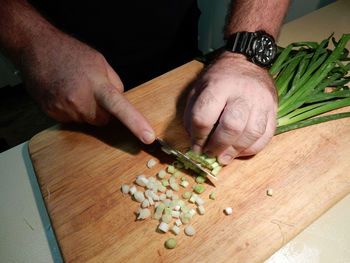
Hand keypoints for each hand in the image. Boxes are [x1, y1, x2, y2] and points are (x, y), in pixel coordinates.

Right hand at [21, 30, 154, 143]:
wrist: (36, 47)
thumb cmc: (70, 52)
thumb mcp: (100, 62)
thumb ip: (114, 84)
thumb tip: (121, 101)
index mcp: (97, 85)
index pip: (120, 107)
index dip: (136, 123)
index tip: (148, 136)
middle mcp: (80, 100)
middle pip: (102, 121)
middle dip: (102, 110)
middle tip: (91, 91)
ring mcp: (64, 108)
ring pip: (86, 121)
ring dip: (85, 109)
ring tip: (74, 88)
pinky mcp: (51, 113)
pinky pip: (70, 119)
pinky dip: (70, 109)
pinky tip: (64, 93)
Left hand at [185, 52, 277, 163]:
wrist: (248, 61)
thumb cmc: (220, 78)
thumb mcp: (198, 88)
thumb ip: (193, 114)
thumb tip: (196, 142)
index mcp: (219, 85)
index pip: (205, 117)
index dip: (198, 137)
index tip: (196, 146)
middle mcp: (243, 93)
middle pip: (232, 126)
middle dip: (218, 146)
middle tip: (210, 153)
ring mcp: (262, 101)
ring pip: (252, 133)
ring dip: (235, 151)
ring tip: (224, 157)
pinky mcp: (273, 109)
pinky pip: (266, 136)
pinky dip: (252, 148)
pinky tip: (240, 151)